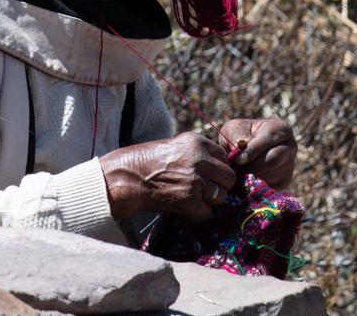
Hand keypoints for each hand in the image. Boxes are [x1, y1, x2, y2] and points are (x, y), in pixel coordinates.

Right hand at [99, 132, 235, 220]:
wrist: (127, 177)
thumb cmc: (147, 162)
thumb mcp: (175, 146)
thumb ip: (198, 153)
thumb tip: (218, 167)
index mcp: (197, 142)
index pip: (224, 156)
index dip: (217, 168)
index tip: (208, 174)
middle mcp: (200, 159)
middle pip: (229, 177)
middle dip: (220, 185)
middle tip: (206, 190)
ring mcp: (196, 181)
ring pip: (221, 196)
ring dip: (210, 200)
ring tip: (192, 198)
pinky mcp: (190, 201)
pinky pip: (207, 212)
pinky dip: (198, 214)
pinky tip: (186, 208)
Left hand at [218, 118, 296, 188]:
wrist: (240, 152)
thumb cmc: (238, 136)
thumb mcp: (234, 129)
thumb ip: (237, 135)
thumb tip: (241, 145)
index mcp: (280, 129)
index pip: (268, 140)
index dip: (251, 151)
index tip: (237, 159)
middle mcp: (290, 147)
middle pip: (272, 160)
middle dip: (251, 166)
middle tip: (237, 168)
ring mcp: (289, 166)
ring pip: (270, 176)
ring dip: (251, 177)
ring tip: (239, 173)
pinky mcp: (284, 182)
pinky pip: (270, 188)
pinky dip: (255, 186)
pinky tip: (245, 180)